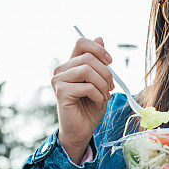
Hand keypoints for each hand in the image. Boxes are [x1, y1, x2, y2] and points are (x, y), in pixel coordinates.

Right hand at [51, 36, 114, 162]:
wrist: (82, 131)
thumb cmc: (90, 106)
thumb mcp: (100, 81)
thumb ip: (99, 61)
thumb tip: (100, 37)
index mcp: (71, 64)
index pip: (81, 42)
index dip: (98, 49)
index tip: (110, 62)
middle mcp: (61, 70)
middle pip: (89, 57)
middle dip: (106, 73)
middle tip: (110, 88)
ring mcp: (58, 80)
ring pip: (88, 70)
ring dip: (103, 85)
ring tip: (104, 97)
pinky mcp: (61, 92)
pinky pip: (87, 86)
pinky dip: (98, 96)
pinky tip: (98, 103)